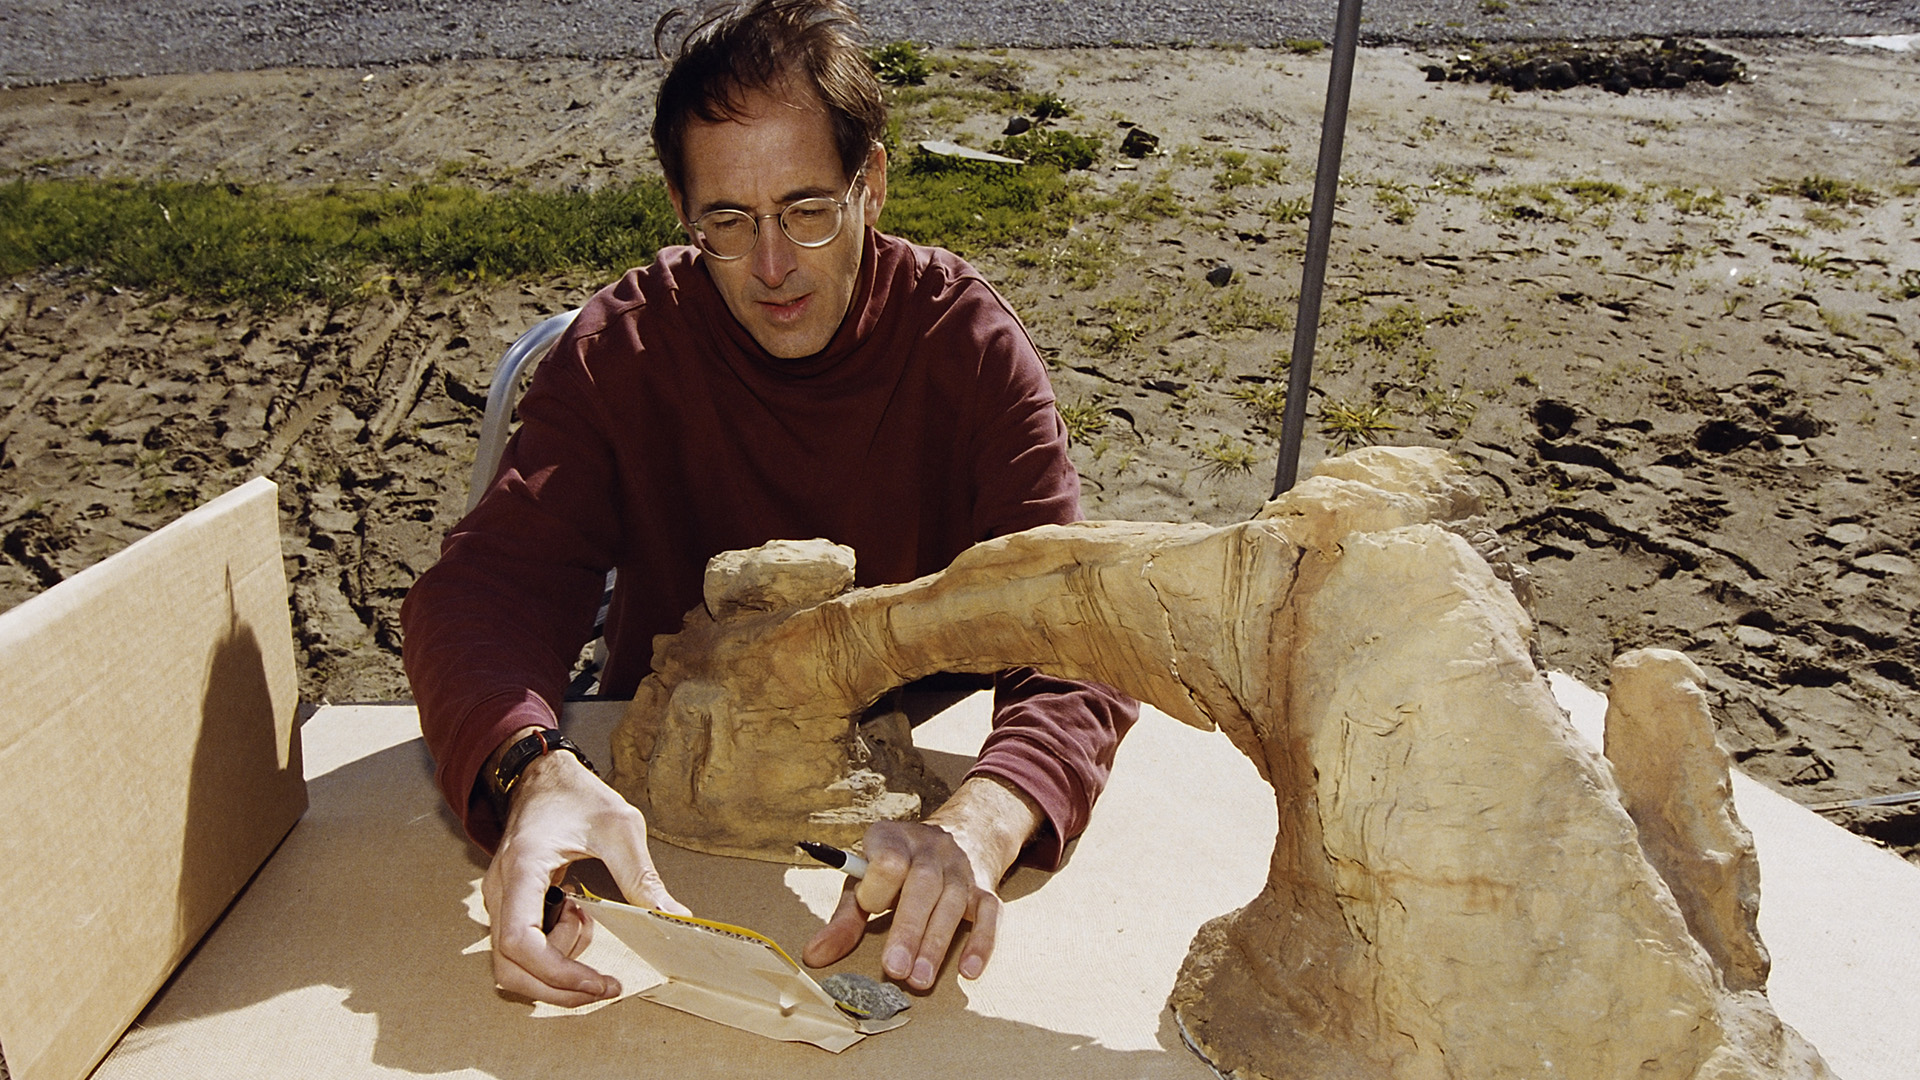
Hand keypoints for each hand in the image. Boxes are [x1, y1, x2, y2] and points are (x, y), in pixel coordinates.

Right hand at [481, 740, 688, 1005]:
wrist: (543, 776)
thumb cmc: (576, 796)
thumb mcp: (619, 826)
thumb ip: (642, 875)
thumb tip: (674, 917)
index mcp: (522, 869)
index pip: (520, 941)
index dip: (558, 974)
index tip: (599, 983)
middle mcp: (501, 891)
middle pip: (509, 967)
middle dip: (558, 987)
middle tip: (602, 985)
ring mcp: (501, 901)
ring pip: (512, 964)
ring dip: (556, 964)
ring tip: (587, 922)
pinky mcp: (509, 906)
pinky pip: (522, 948)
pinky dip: (552, 950)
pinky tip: (577, 916)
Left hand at [802, 776, 1039, 988]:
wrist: (963, 832)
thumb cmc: (898, 866)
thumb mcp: (865, 881)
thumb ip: (844, 919)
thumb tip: (813, 957)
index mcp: (893, 839)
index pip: (888, 860)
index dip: (878, 889)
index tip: (870, 910)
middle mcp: (931, 848)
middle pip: (923, 885)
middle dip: (908, 930)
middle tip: (895, 970)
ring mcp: (961, 867)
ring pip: (954, 901)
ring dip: (937, 943)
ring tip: (920, 981)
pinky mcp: (986, 887)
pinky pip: (991, 912)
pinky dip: (982, 942)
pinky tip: (968, 972)